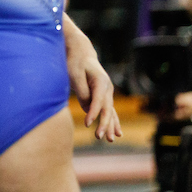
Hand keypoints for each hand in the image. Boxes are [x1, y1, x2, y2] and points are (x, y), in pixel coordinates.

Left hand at [65, 20, 122, 140]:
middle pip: (107, 108)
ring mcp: (107, 92)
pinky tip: (117, 133)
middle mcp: (107, 87)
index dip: (93, 113)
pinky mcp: (103, 96)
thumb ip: (81, 90)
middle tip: (99, 137)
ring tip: (111, 139)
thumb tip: (86, 107)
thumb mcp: (74, 74)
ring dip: (110, 126)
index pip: (98, 101)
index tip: (87, 124)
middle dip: (104, 124)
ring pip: (110, 111)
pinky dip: (112, 122)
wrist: (81, 52)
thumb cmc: (75, 62)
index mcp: (101, 80)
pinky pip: (109, 111)